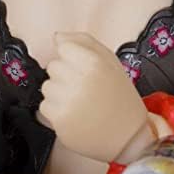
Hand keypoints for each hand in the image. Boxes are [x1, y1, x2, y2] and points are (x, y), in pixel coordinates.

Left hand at [36, 32, 157, 165]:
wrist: (129, 136)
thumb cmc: (120, 98)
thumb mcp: (111, 62)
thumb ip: (84, 42)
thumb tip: (58, 37)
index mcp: (93, 62)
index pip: (63, 48)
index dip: (72, 58)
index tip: (84, 69)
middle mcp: (79, 79)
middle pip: (53, 67)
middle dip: (65, 76)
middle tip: (85, 89)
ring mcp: (68, 101)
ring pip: (47, 87)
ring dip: (59, 94)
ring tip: (80, 103)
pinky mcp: (59, 120)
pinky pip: (45, 107)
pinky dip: (56, 111)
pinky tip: (75, 114)